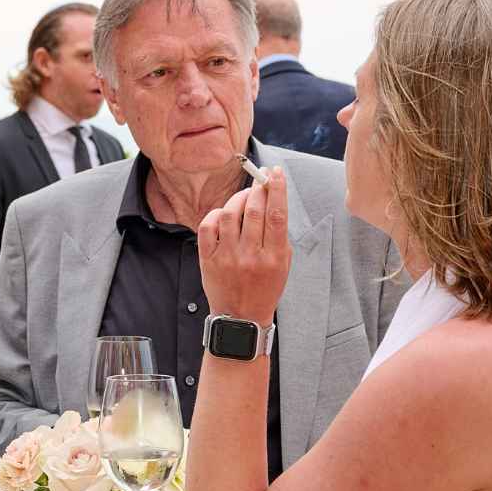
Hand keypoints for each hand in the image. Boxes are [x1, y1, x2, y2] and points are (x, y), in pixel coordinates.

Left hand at [197, 167, 289, 323]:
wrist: (241, 316)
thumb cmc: (265, 288)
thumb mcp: (283, 265)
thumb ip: (278, 236)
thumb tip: (271, 202)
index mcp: (274, 257)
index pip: (277, 215)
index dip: (277, 190)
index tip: (275, 174)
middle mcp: (250, 256)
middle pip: (254, 211)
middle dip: (258, 188)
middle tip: (260, 178)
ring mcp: (227, 257)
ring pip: (230, 215)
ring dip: (238, 198)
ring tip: (245, 196)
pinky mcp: (208, 259)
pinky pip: (208, 227)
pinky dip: (215, 214)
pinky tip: (224, 213)